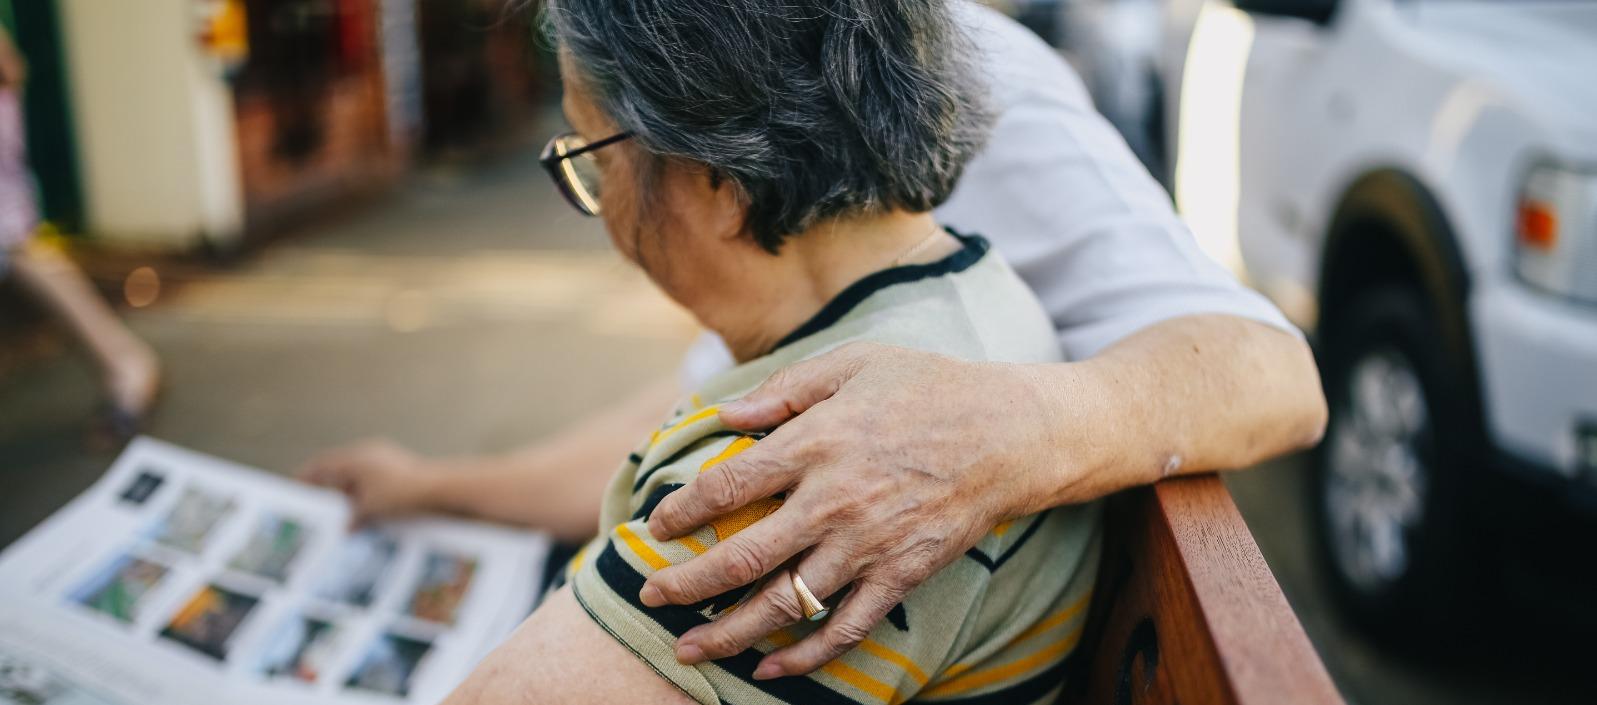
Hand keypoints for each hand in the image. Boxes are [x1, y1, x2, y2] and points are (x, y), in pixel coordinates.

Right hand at [299, 438, 437, 523]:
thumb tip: (346, 528)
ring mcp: (384, 457)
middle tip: (317, 502)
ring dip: (349, 491)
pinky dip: (366, 491)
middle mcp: (368, 453)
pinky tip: (368, 507)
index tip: (297, 485)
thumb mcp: (371, 508)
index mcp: (355, 459)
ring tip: (342, 510)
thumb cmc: (401, 494)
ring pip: (357, 474)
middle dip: (328, 486)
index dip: (307, 475)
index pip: (322, 464)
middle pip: (339, 469)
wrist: (439, 487)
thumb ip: (354, 517)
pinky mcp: (399, 465)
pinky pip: (373, 478)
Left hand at [639, 342, 1074, 677]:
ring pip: (786, 603)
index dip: (683, 513)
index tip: (656, 527)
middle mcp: (834, 501)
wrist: (1010, 433)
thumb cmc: (929, 387)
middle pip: (743, 557)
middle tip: (650, 598)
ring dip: (730, 632)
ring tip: (689, 648)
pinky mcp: (901, 575)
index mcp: (816, 442)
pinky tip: (770, 669)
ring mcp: (868, 545)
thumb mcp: (853, 364)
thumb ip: (784, 390)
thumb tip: (724, 416)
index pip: (728, 486)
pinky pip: (845, 627)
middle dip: (687, 585)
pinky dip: (806, 656)